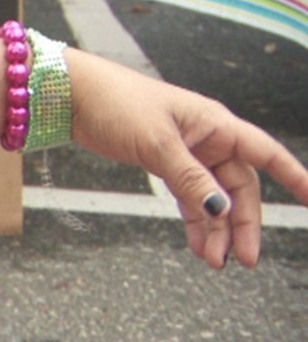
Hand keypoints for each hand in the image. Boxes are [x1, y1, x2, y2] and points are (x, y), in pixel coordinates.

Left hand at [67, 49, 307, 267]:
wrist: (70, 95)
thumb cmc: (115, 102)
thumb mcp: (156, 144)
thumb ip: (191, 179)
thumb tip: (220, 211)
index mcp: (215, 123)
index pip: (266, 153)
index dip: (293, 176)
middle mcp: (206, 137)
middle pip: (239, 187)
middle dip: (243, 223)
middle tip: (245, 259)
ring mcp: (186, 151)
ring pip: (214, 197)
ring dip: (216, 229)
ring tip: (214, 260)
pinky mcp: (163, 162)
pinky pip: (190, 196)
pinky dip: (194, 220)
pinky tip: (198, 244)